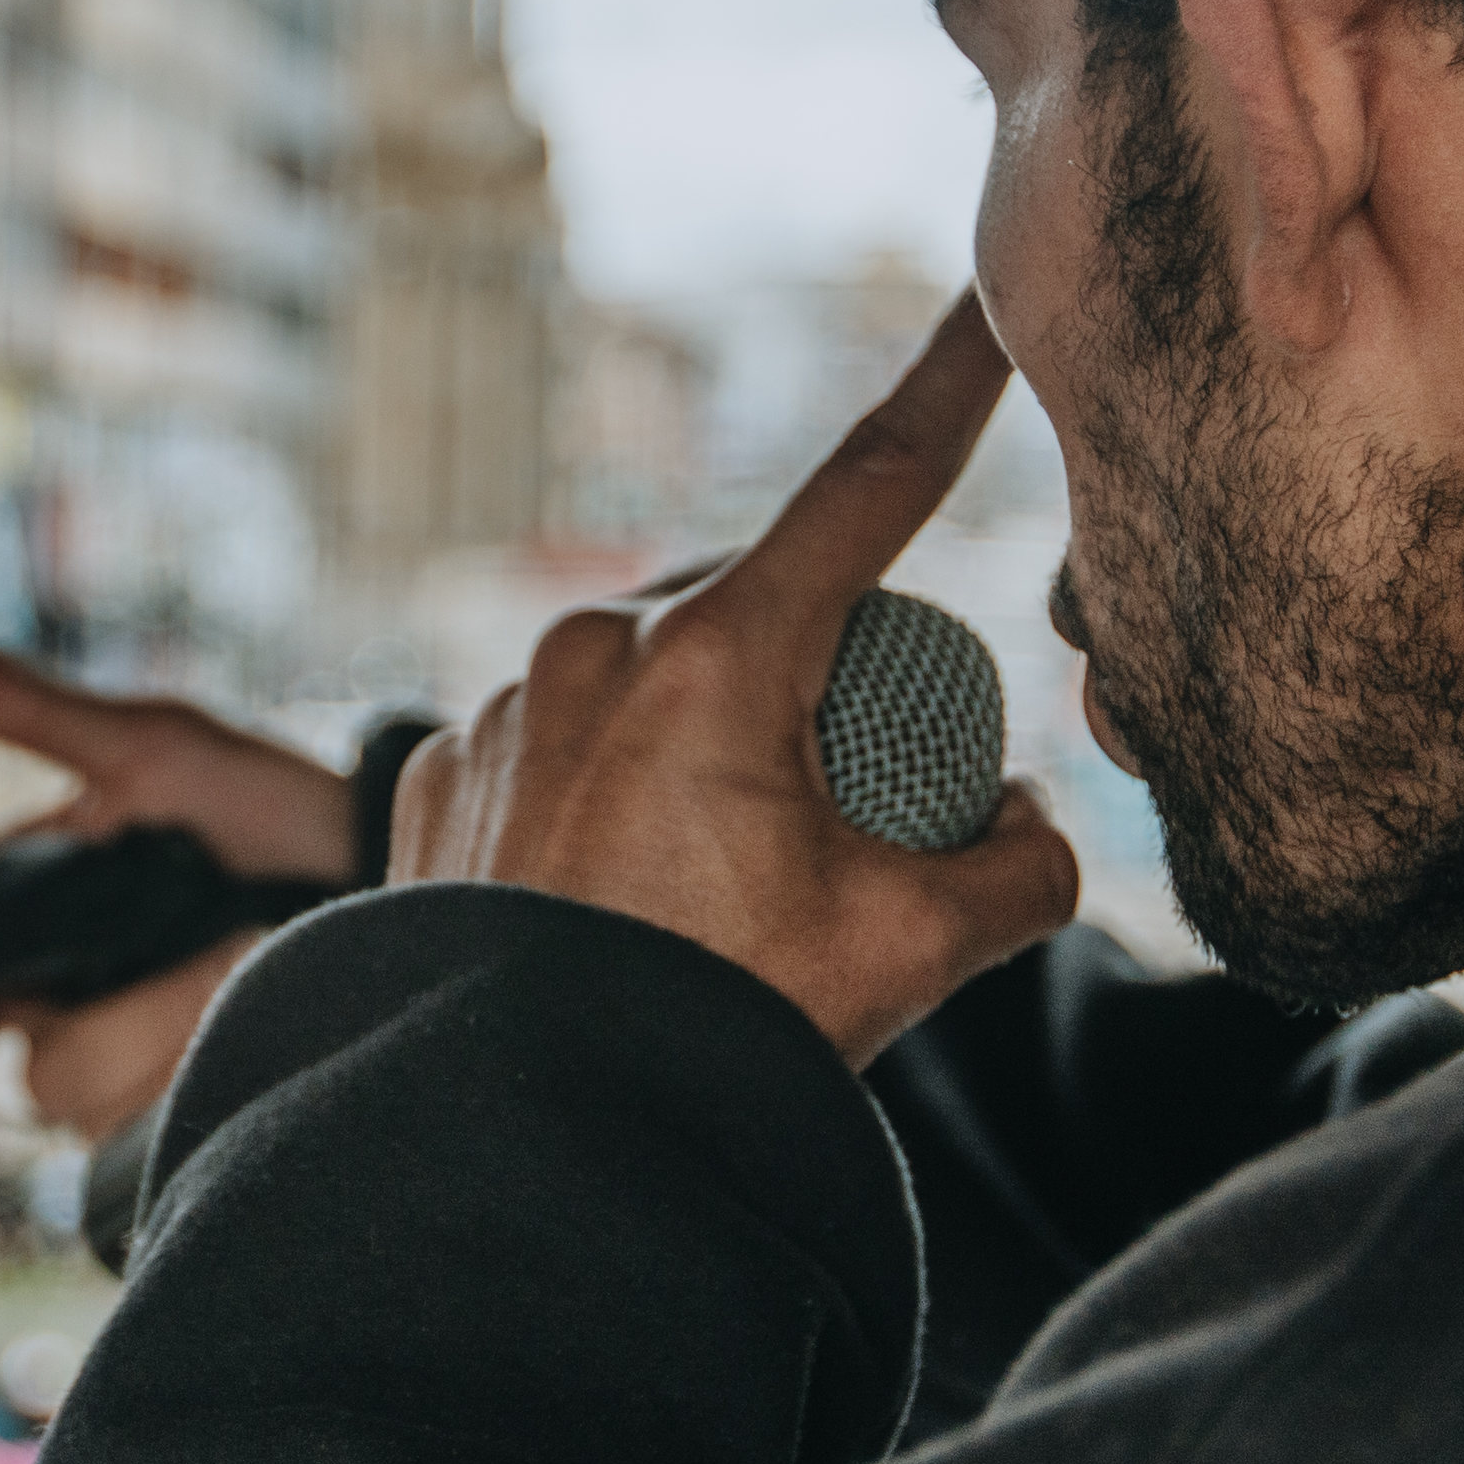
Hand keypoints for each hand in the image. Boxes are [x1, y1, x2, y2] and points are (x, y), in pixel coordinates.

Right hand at [0, 586, 351, 1222]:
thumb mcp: (149, 747)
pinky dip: (192, 1036)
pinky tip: (252, 994)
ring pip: (50, 1069)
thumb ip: (15, 698)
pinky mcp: (137, 1121)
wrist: (403, 892)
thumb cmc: (274, 812)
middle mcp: (6, 995)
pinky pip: (130, 1096)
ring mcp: (66, 1065)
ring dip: (155, 999)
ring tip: (248, 934)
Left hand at [396, 292, 1078, 1061]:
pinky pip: (553, 761)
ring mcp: (498, 718)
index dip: (943, 392)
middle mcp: (591, 658)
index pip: (866, 489)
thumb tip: (1028, 831)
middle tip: (848, 834)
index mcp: (714, 660)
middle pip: (760, 622)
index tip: (984, 309)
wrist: (514, 1154)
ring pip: (647, 697)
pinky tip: (623, 916)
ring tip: (717, 908)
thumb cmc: (713, 1040)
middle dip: (822, 694)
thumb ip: (1019, 872)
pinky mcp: (436, 789)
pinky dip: (606, 812)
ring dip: (706, 758)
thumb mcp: (914, 952)